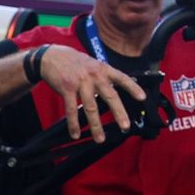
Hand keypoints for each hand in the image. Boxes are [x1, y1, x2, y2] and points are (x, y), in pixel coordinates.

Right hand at [34, 45, 148, 143]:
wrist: (52, 56)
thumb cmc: (75, 62)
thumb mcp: (94, 64)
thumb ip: (104, 76)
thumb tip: (115, 90)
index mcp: (103, 69)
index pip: (122, 78)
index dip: (133, 88)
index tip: (142, 98)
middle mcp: (95, 75)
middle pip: (109, 96)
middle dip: (119, 112)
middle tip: (125, 126)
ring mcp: (81, 82)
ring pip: (91, 107)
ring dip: (96, 125)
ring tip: (100, 138)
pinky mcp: (67, 89)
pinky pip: (71, 110)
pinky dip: (74, 124)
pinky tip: (76, 134)